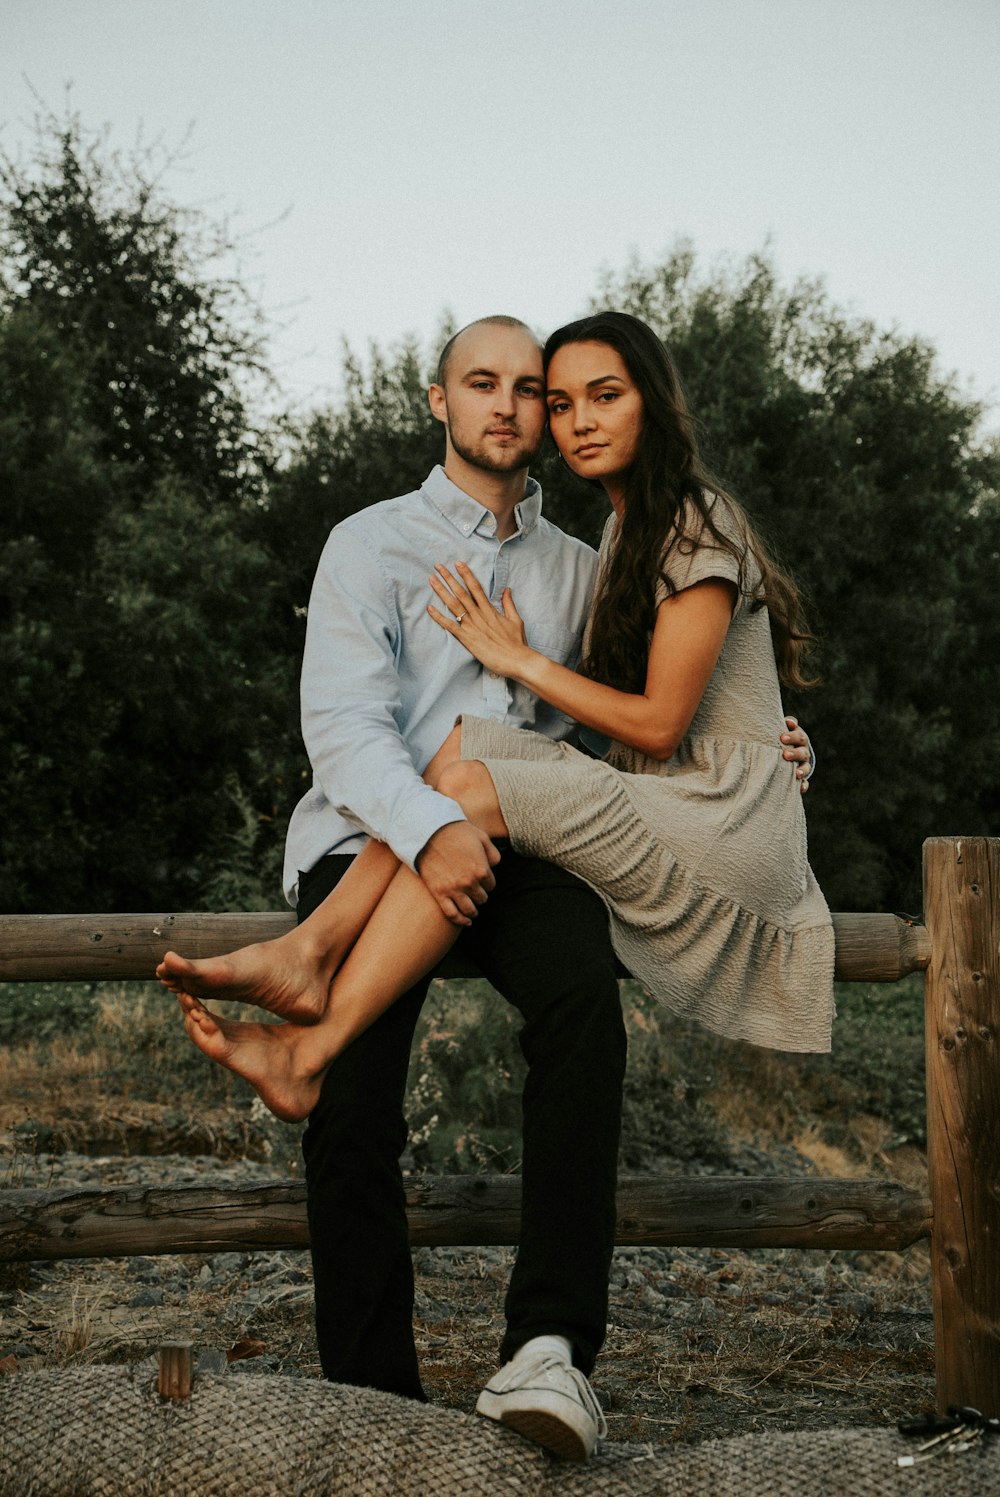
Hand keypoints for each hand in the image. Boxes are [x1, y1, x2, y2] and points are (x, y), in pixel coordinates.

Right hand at [416, 820, 500, 925]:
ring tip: (473, 910)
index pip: (491, 885)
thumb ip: (493, 853)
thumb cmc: (456, 832)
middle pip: (482, 898)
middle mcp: (469, 883)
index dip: (487, 882)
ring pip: (469, 909)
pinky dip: (460, 920)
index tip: (481, 879)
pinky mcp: (439, 893)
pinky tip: (465, 921)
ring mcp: (453, 890)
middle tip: (476, 891)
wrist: (428, 833)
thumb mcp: (481, 837)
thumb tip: (494, 866)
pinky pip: (452, 914)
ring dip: (473, 910)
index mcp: (481, 870)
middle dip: (480, 894)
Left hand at [428, 562, 530, 677]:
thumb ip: (509, 604)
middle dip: (449, 578)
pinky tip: (429, 608)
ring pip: (453, 605)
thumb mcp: (516, 620)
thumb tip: (507, 590)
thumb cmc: (517, 643)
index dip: (466, 574)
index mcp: (490, 610)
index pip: (476, 587)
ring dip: (442, 591)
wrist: (516, 660)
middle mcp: (479, 615)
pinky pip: (450, 626)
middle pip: (461, 592)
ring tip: (432, 580)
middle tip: (438, 566)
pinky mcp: (467, 639)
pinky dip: (439, 617)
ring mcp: (472, 626)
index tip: (458, 563)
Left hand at [780, 716, 813, 794]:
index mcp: (798, 736)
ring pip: (806, 766)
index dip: (792, 735)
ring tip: (796, 774)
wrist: (785, 751)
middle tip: (785, 755)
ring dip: (801, 769)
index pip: (798, 734)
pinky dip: (804, 785)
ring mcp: (803, 763)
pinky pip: (805, 782)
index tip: (782, 737)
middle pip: (802, 750)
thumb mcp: (777, 730)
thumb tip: (763, 715)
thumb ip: (773, 725)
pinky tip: (801, 788)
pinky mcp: (801, 776)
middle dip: (795, 752)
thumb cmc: (777, 738)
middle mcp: (802, 749)